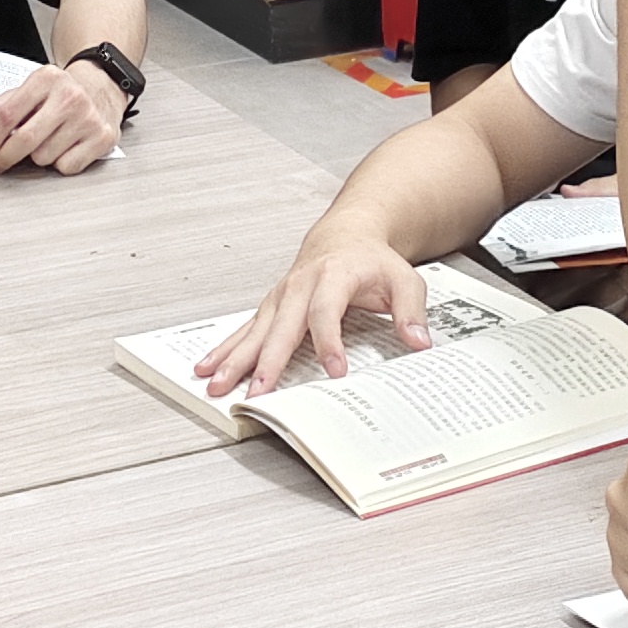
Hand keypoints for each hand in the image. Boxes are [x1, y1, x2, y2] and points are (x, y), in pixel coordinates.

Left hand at [0, 58, 126, 175]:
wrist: (102, 88)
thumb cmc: (60, 94)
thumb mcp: (26, 93)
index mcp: (46, 79)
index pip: (7, 115)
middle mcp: (70, 96)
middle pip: (24, 140)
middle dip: (4, 158)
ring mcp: (88, 117)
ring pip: (44, 157)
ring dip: (37, 157)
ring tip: (46, 141)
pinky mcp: (103, 137)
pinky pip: (67, 167)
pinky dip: (60, 163)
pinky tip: (65, 147)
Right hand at [198, 237, 426, 395]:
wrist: (346, 235)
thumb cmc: (371, 260)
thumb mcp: (404, 279)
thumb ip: (411, 310)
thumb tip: (418, 341)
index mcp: (333, 275)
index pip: (327, 312)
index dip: (330, 342)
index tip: (336, 371)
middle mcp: (300, 286)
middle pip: (281, 327)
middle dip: (266, 362)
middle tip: (257, 391)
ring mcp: (280, 297)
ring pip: (254, 331)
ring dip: (234, 359)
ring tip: (217, 383)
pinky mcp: (270, 307)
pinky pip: (245, 330)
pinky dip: (226, 350)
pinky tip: (209, 367)